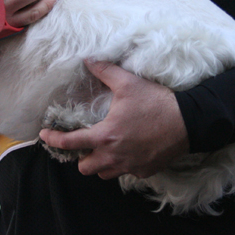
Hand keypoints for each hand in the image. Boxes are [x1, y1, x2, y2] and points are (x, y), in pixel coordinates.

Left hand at [39, 60, 189, 179]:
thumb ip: (105, 71)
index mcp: (106, 135)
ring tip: (106, 149)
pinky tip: (128, 151)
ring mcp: (130, 166)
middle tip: (86, 143)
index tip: (45, 137)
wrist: (189, 122)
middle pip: (85, 168)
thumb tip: (88, 60)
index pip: (71, 143)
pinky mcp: (144, 171)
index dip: (54, 140)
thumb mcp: (129, 83)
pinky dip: (122, 165)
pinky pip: (125, 173)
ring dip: (100, 164)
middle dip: (82, 158)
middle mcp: (114, 156)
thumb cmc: (157, 103)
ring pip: (103, 174)